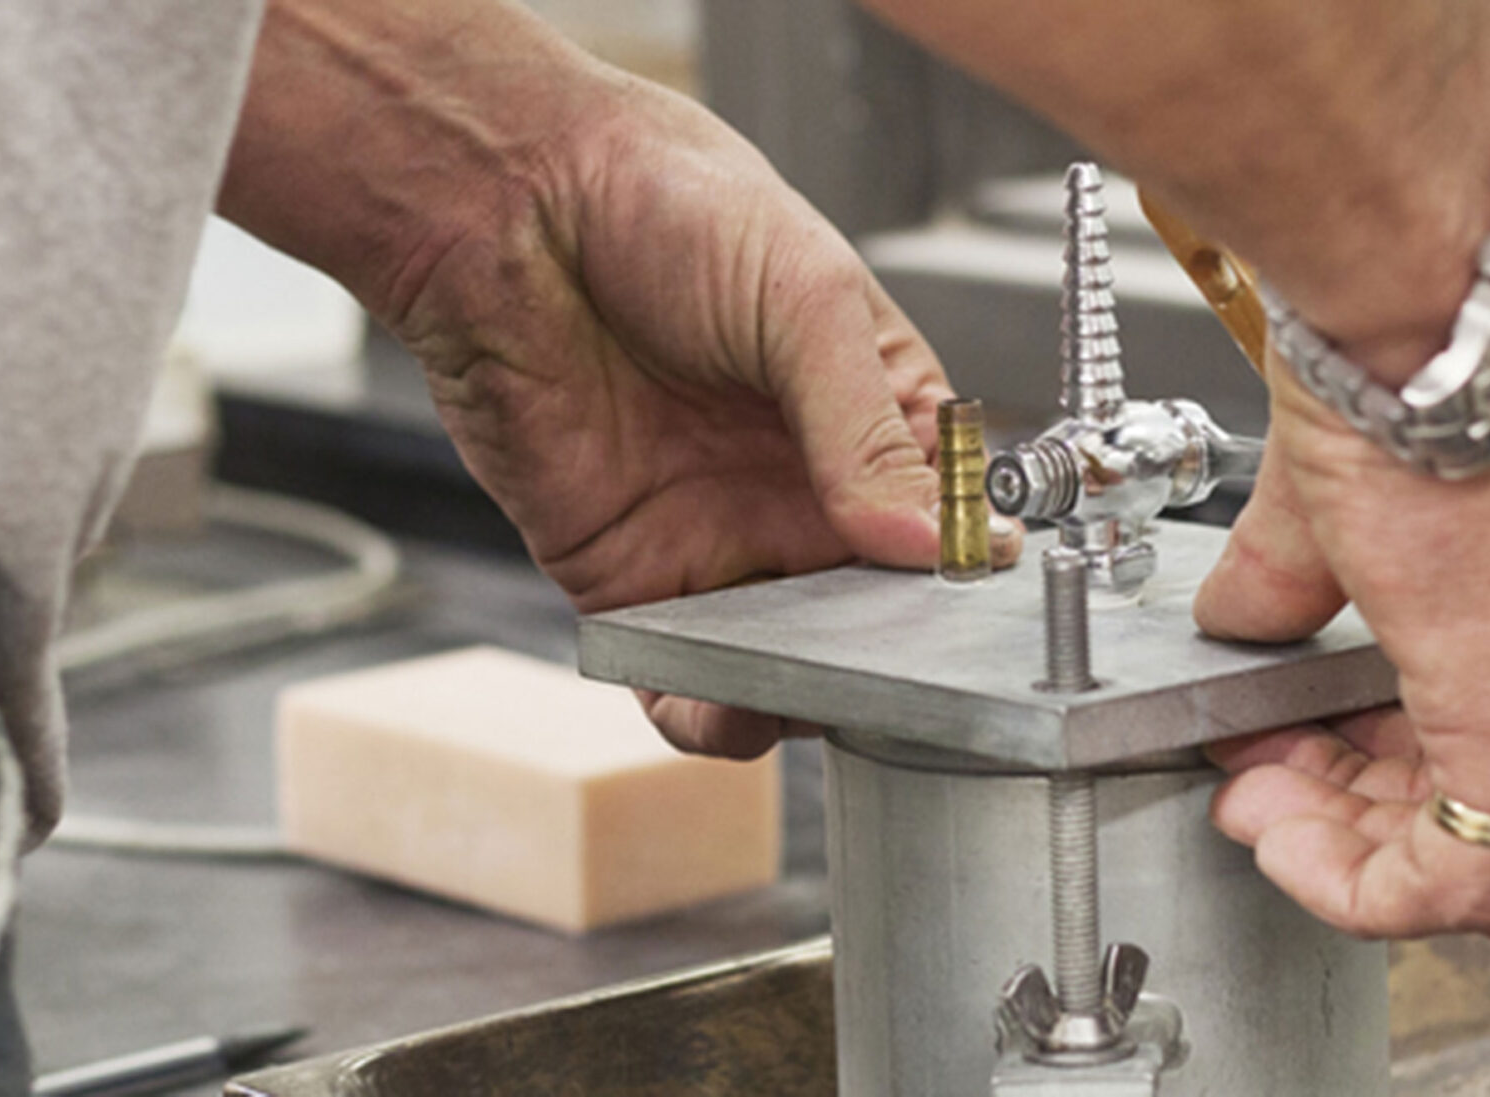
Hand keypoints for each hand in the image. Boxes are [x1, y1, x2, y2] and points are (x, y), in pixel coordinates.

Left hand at [220, 0, 1018, 756]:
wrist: (517, 209)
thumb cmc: (670, 209)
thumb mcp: (806, 298)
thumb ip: (863, 426)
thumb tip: (925, 540)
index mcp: (877, 419)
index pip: (949, 520)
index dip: (964, 568)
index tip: (973, 597)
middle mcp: (809, 494)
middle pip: (881, 613)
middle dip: (897, 648)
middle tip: (899, 653)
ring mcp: (726, 543)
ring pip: (794, 664)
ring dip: (812, 691)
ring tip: (814, 678)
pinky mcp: (636, 582)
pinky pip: (688, 680)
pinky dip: (715, 714)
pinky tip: (732, 699)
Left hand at [1194, 327, 1489, 939]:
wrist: (1454, 228)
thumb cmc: (1387, 360)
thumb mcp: (1299, 521)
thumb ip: (1271, 608)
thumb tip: (1244, 630)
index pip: (1477, 879)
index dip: (1362, 887)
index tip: (1280, 833)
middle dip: (1378, 820)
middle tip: (1276, 776)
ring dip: (1425, 747)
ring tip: (1314, 704)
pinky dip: (1484, 665)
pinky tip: (1397, 623)